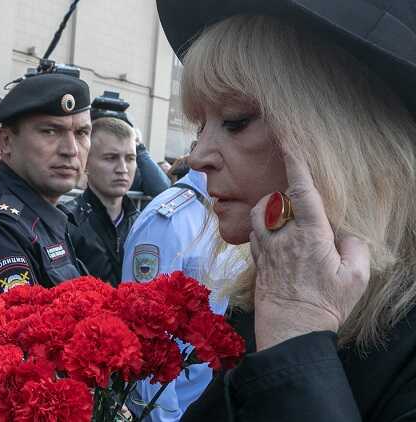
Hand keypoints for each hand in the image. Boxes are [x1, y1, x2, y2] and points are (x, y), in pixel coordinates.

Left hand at [249, 151, 369, 350]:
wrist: (290, 328)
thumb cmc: (325, 304)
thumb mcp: (356, 277)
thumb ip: (355, 247)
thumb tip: (344, 233)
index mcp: (309, 234)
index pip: (301, 190)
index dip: (296, 162)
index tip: (289, 140)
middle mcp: (282, 234)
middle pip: (278, 198)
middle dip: (287, 193)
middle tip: (301, 203)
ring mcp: (266, 246)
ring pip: (260, 211)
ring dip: (271, 205)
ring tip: (285, 212)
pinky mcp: (257, 258)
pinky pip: (255, 230)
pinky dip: (263, 224)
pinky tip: (275, 233)